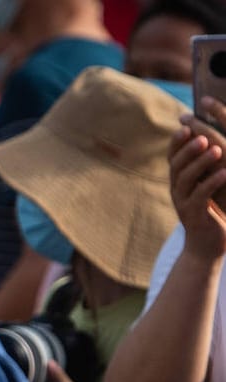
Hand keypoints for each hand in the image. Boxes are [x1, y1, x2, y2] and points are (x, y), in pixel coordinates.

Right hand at [171, 109, 225, 262]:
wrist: (208, 245)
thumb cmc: (214, 211)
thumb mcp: (209, 185)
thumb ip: (207, 166)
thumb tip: (215, 142)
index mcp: (180, 179)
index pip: (173, 155)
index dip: (177, 140)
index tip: (187, 123)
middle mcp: (177, 189)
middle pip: (175, 164)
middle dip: (188, 148)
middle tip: (202, 136)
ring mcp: (182, 203)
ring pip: (185, 179)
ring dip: (200, 162)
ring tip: (216, 151)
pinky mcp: (193, 216)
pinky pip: (199, 197)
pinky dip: (211, 183)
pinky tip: (224, 173)